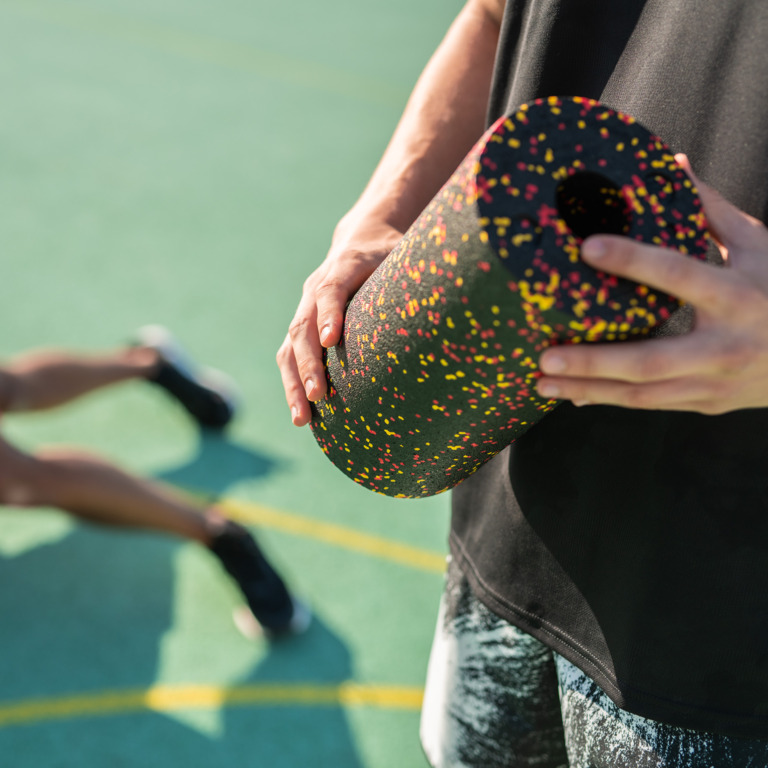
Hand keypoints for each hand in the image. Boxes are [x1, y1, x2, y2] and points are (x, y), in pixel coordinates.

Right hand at [277, 217, 402, 425]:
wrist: (364, 238)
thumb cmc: (392, 253)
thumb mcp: (408, 255)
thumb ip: (420, 273)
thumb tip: (454, 303)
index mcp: (345, 265)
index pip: (331, 289)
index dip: (329, 314)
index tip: (332, 340)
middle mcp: (317, 286)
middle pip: (303, 325)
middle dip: (309, 363)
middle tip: (318, 395)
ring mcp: (306, 306)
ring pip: (289, 346)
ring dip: (294, 383)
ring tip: (303, 419)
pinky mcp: (304, 324)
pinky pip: (289, 355)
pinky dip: (294, 384)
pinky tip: (303, 415)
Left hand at [536, 155, 767, 414]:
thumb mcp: (758, 245)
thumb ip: (712, 210)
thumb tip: (672, 162)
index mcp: (738, 295)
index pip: (679, 273)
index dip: (633, 260)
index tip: (586, 248)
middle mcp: (725, 345)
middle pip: (650, 359)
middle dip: (593, 361)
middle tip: (545, 356)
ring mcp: (715, 382)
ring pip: (643, 394)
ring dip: (589, 390)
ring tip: (541, 383)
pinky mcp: (707, 403)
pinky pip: (652, 405)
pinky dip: (610, 399)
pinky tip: (574, 397)